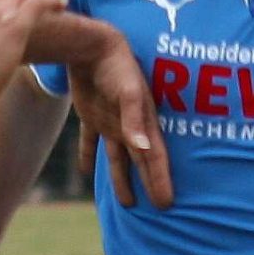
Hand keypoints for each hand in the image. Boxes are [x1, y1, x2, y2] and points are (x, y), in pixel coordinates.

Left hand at [66, 30, 172, 208]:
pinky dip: (89, 156)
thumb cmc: (116, 66)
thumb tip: (143, 150)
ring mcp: (111, 122)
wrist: (91, 45)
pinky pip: (91, 142)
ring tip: (127, 202)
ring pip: (118, 158)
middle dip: (150, 184)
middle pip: (141, 163)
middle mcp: (130, 126)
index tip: (166, 204)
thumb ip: (134, 120)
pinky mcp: (91, 116)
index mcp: (144, 122)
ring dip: (122, 179)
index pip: (155, 158)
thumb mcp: (129, 92)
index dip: (161, 180)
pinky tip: (86, 172)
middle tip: (160, 209)